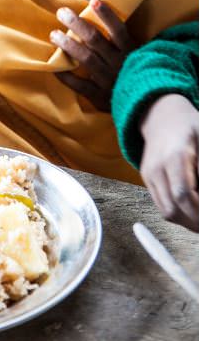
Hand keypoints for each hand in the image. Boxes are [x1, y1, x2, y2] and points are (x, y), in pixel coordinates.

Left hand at [50, 0, 134, 110]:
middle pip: (96, 40)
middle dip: (78, 25)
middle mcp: (119, 64)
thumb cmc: (139, 78)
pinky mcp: (100, 96)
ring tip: (54, 34)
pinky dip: (66, 76)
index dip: (107, 16)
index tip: (94, 1)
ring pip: (86, 59)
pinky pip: (80, 85)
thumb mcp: (141, 59)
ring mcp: (108, 80)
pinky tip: (53, 67)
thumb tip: (106, 21)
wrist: (146, 109)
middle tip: (62, 12)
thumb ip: (126, 44)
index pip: (119, 30)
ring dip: (68, 45)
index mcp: (130, 53)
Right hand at [140, 94, 198, 231]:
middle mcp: (157, 167)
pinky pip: (162, 206)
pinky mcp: (146, 179)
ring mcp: (149, 174)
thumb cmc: (191, 128)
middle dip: (196, 223)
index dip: (199, 212)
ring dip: (188, 221)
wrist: (163, 117)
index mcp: (174, 156)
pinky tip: (193, 210)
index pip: (183, 194)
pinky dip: (179, 214)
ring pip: (167, 212)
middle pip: (173, 208)